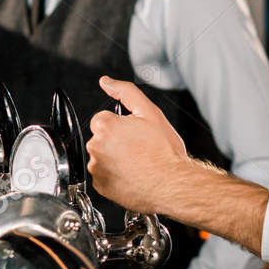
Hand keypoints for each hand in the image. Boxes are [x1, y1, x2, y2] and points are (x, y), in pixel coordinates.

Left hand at [86, 76, 190, 213]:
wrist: (172, 184)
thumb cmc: (164, 152)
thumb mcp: (150, 112)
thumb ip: (125, 91)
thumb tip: (107, 82)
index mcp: (105, 126)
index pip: (103, 119)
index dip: (121, 125)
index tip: (135, 134)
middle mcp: (96, 147)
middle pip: (101, 138)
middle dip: (117, 141)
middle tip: (139, 148)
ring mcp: (97, 169)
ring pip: (102, 157)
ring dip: (115, 158)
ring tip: (138, 162)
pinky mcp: (100, 186)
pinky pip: (104, 176)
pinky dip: (115, 175)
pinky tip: (132, 174)